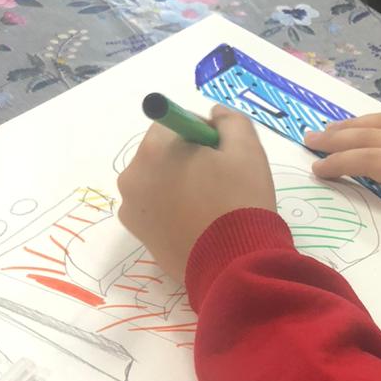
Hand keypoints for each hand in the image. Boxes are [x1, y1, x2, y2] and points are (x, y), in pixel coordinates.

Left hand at [118, 106, 275, 284]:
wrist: (234, 265)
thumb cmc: (240, 202)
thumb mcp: (248, 150)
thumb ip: (231, 121)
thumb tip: (214, 115)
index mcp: (154, 149)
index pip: (175, 123)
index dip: (203, 134)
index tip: (225, 155)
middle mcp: (133, 175)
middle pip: (162, 153)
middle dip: (188, 160)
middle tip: (221, 182)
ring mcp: (131, 208)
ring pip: (158, 182)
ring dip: (179, 185)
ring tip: (211, 207)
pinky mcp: (139, 235)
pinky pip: (155, 210)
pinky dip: (173, 210)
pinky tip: (199, 225)